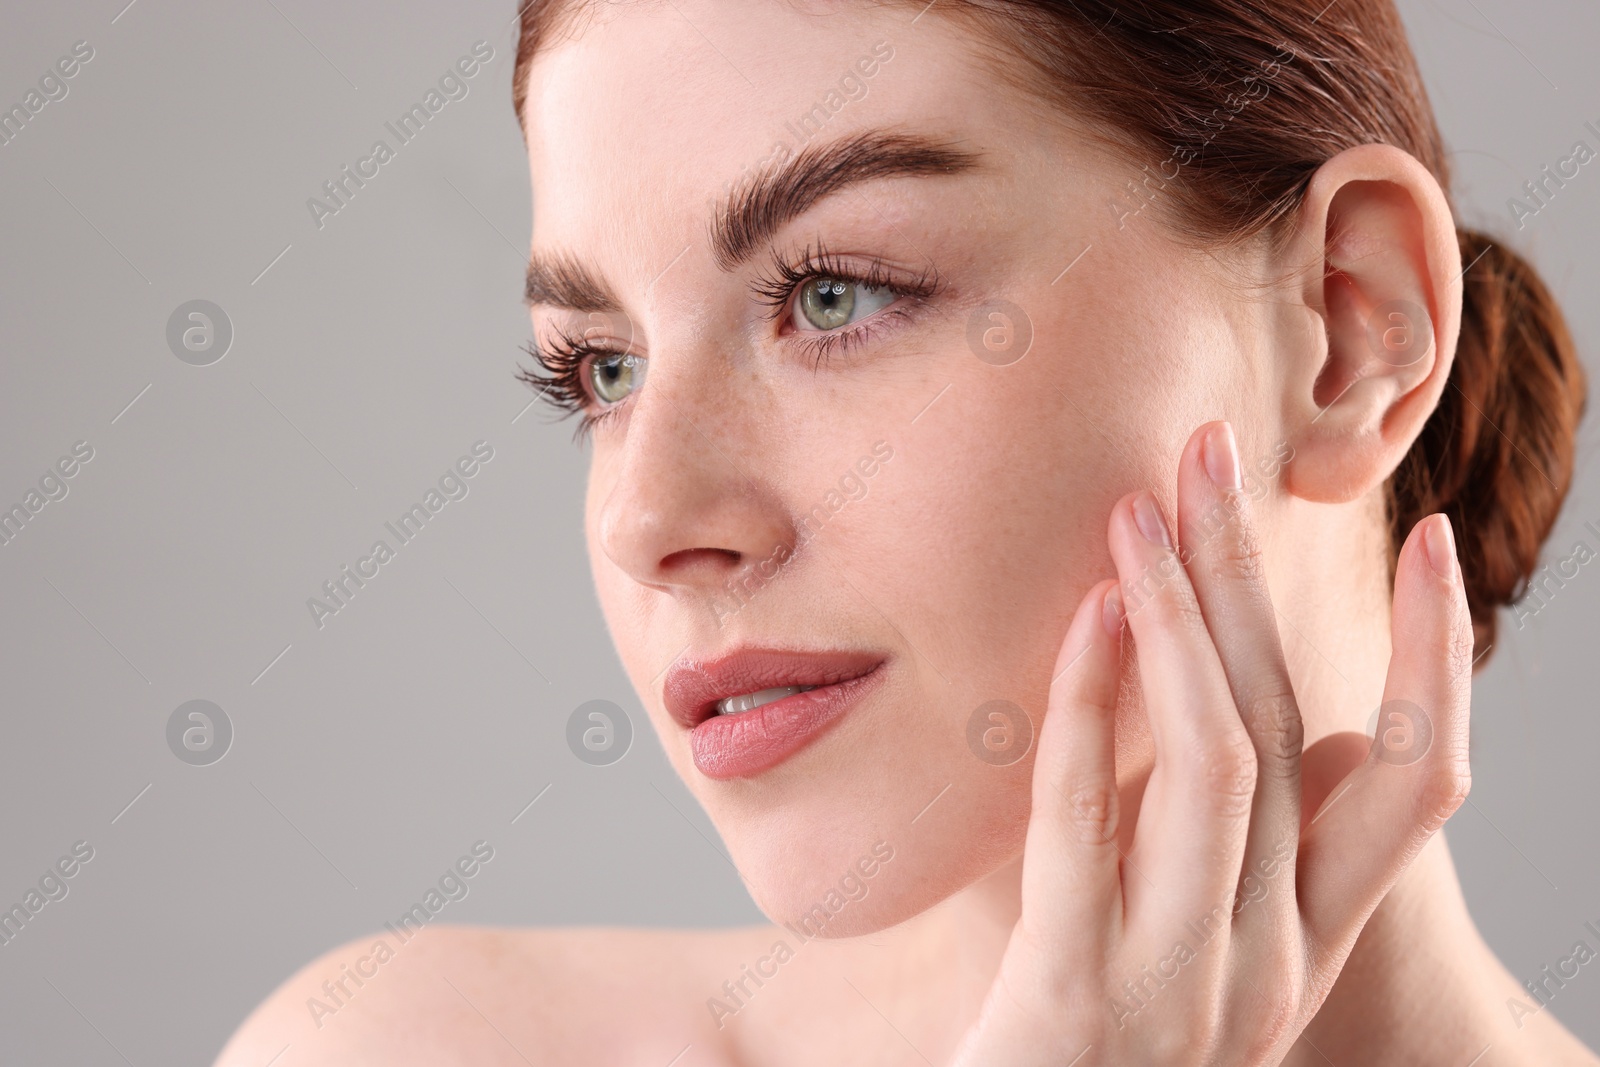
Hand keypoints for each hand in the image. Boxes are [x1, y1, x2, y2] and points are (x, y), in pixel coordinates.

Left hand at [950, 421, 1473, 1065]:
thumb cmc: (1078, 1034)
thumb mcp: (1171, 928)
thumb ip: (1195, 824)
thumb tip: (1191, 674)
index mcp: (1303, 940)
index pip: (1416, 786)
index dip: (1436, 659)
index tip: (1436, 543)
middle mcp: (1265, 960)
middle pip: (1291, 733)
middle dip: (1257, 582)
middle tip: (1216, 453)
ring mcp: (1178, 981)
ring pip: (1217, 763)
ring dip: (1182, 620)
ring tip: (1142, 510)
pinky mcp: (1074, 993)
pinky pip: (1088, 823)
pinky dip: (1092, 706)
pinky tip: (1087, 617)